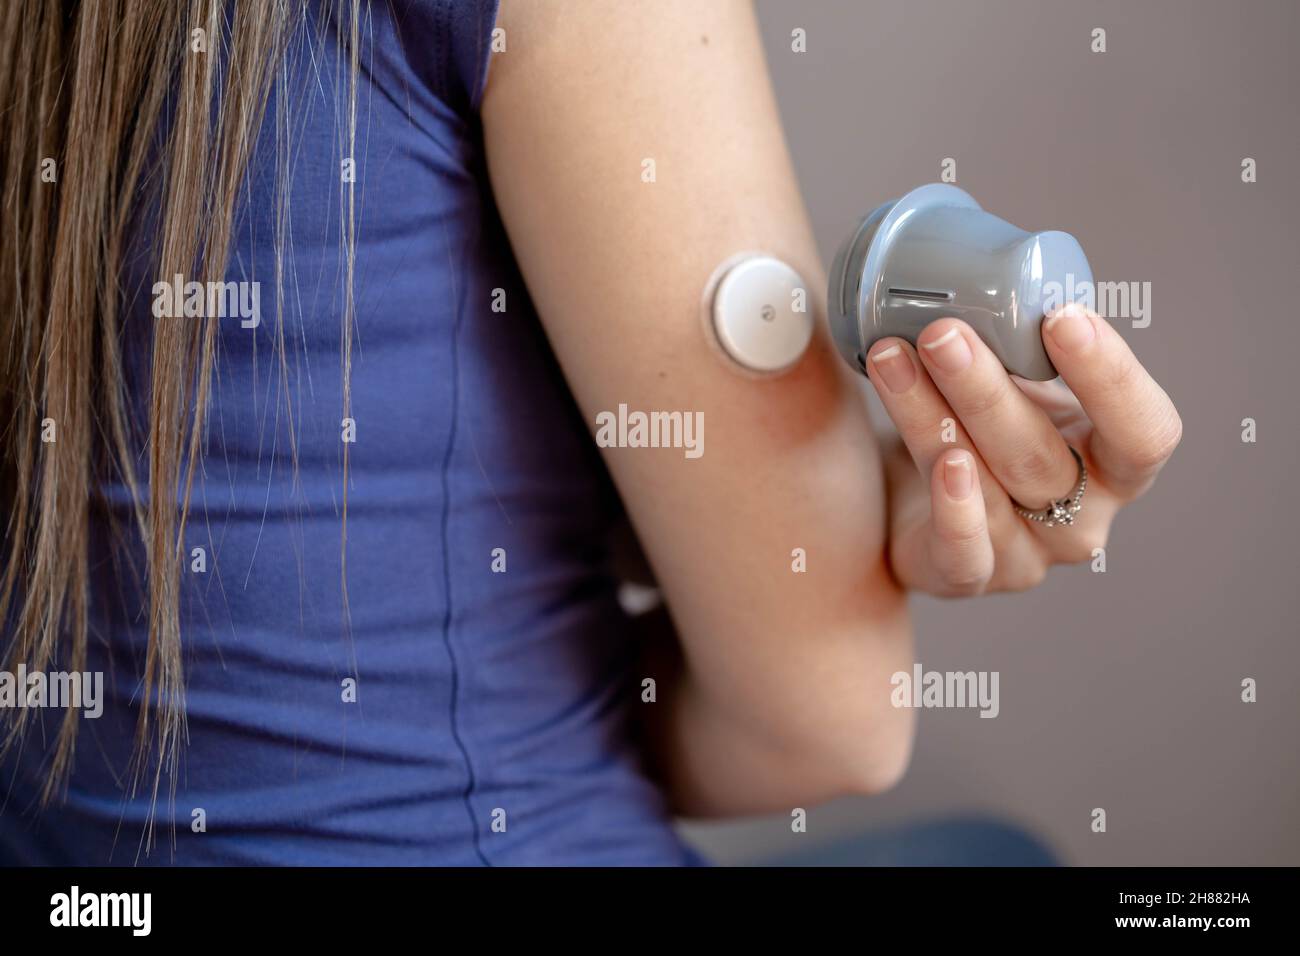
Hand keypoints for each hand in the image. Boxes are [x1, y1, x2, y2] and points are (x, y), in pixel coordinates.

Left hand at [866, 305, 1181, 595]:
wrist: (912, 505)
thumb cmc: (978, 428)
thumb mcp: (1014, 384)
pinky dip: (953, 507)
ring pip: (985, 485)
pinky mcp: (966, 578)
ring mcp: (1026, 557)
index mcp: (1114, 464)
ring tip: (892, 357)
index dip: (1111, 378)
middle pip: (1042, 455)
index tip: (1061, 316)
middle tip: (943, 331)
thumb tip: (971, 259)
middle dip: (988, 388)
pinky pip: (964, 552)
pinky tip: (938, 461)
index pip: (1144, 431)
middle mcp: (1081, 518)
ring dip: (934, 416)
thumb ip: (1014, 343)